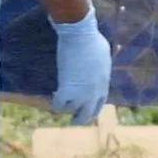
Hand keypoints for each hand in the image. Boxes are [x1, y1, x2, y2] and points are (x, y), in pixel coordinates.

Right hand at [51, 10, 110, 125]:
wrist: (80, 36)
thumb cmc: (92, 39)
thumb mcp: (103, 55)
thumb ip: (101, 67)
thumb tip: (98, 68)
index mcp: (104, 82)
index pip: (100, 103)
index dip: (92, 108)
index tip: (85, 110)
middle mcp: (95, 92)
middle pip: (89, 114)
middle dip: (81, 119)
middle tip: (73, 121)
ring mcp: (82, 93)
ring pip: (72, 110)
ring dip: (66, 107)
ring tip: (59, 103)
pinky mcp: (68, 90)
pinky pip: (59, 105)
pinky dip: (55, 103)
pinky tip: (53, 96)